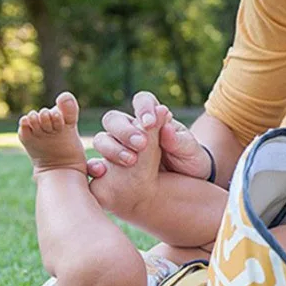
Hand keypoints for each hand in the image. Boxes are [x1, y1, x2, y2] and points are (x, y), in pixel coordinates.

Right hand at [86, 91, 212, 180]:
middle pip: (115, 119)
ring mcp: (119, 148)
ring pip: (103, 139)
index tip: (150, 123)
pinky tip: (100, 172)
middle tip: (141, 145)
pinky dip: (94, 166)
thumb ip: (179, 140)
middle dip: (125, 130)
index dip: (143, 108)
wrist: (189, 184)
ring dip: (112, 148)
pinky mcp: (112, 170)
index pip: (142, 101)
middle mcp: (132, 130)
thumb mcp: (191, 151)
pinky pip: (95, 165)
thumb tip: (165, 126)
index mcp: (153, 119)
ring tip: (130, 161)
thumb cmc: (190, 161)